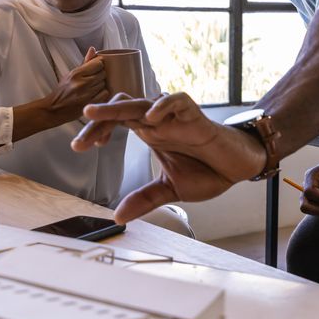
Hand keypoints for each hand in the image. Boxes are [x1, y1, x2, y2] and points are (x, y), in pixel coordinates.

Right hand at [46, 47, 107, 122]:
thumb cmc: (63, 90)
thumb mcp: (71, 74)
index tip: (96, 68)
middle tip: (94, 79)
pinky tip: (95, 94)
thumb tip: (93, 49)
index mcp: (76, 73)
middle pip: (103, 74)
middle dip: (100, 75)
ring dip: (101, 85)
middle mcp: (82, 83)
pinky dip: (102, 94)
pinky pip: (105, 94)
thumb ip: (84, 62)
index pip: (99, 63)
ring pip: (104, 84)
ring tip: (93, 87)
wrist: (54, 109)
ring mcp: (87, 95)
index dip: (99, 65)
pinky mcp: (90, 104)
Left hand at [71, 92, 265, 221]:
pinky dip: (163, 105)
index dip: (97, 131)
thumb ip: (144, 199)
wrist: (238, 168)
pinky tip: (149, 118)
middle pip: (122, 108)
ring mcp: (175, 117)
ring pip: (143, 101)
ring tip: (95, 114)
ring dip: (117, 107)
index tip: (80, 148)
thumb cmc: (206, 171)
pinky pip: (178, 100)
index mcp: (149, 133)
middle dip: (98, 119)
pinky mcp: (196, 116)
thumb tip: (118, 217)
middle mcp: (158, 121)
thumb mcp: (169, 189)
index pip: (116, 123)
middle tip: (80, 141)